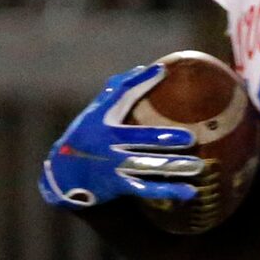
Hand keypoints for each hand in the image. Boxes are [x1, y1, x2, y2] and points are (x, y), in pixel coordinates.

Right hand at [38, 65, 205, 210]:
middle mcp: (108, 142)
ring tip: (196, 166)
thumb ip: (117, 90)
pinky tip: (189, 191)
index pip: (123, 96)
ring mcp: (114, 165)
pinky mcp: (118, 185)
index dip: (141, 82)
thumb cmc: (85, 136)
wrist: (63, 173)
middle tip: (190, 138)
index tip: (162, 71)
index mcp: (104, 120)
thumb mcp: (95, 112)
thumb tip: (142, 68)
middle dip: (164, 138)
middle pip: (139, 138)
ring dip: (172, 167)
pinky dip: (167, 191)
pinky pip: (146, 188)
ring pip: (146, 166)